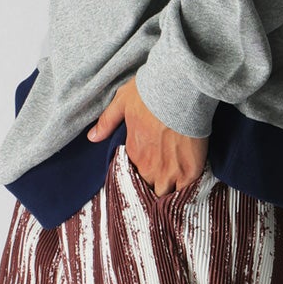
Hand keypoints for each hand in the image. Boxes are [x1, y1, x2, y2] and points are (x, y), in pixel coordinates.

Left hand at [86, 75, 207, 196]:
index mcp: (133, 153)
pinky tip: (189, 190)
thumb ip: (107, 122)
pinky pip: (186, 192)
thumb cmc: (151, 92)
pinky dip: (186, 192)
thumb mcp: (122, 102)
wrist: (180, 89)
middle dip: (155, 184)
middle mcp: (149, 168)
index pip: (134, 173)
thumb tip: (92, 137)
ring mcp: (170, 172)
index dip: (142, 172)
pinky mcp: (190, 172)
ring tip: (176, 187)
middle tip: (164, 178)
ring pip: (165, 195)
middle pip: (150, 187)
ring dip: (169, 191)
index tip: (150, 166)